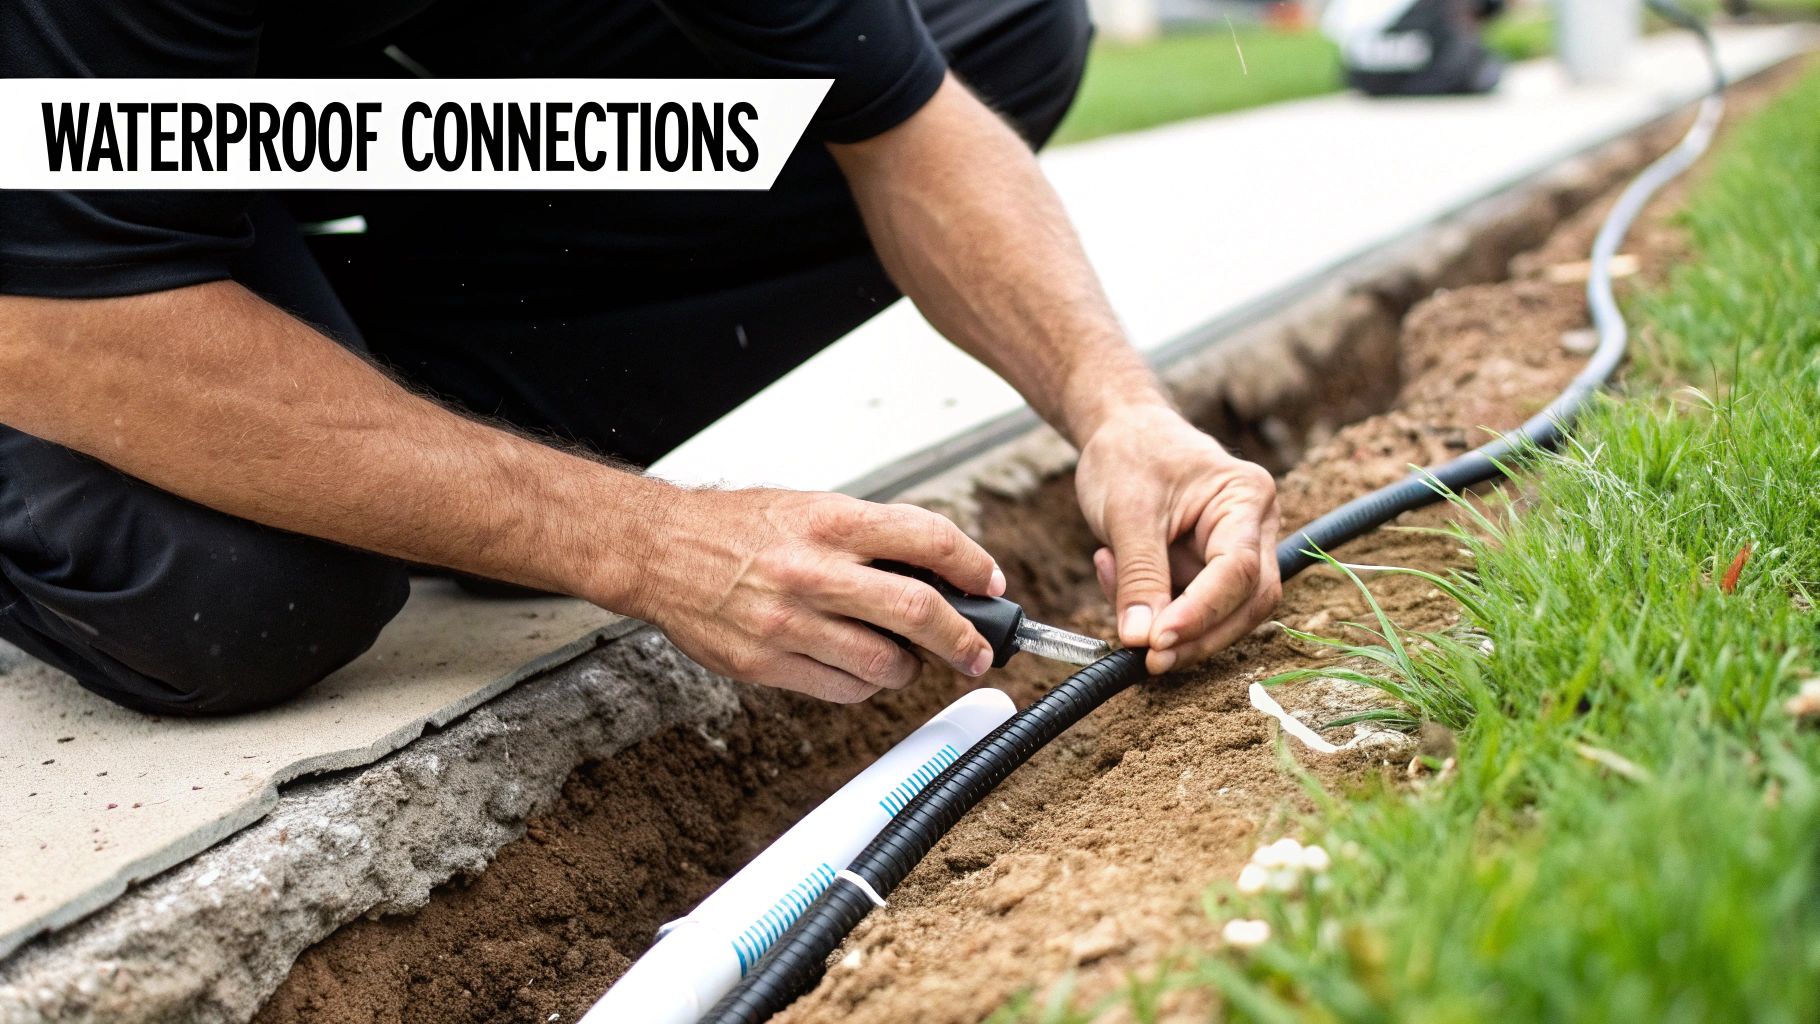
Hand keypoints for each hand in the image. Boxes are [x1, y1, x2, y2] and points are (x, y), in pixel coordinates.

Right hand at [621, 487, 1004, 702]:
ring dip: (910, 668)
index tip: (989, 582)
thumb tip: (935, 569)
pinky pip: (841, 688)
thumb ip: (869, 536)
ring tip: (907, 660)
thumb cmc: (736, 527)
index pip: (926, 539)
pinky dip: (865, 685)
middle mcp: (813, 571)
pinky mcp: (766, 663)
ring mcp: (790, 622)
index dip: (972, 564)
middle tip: (977, 650)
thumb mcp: (810, 507)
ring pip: (883, 663)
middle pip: (918, 610)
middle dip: (962, 637)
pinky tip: (860, 669)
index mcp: (831, 522)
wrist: (659, 551)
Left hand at [1074, 405, 1281, 673]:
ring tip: (1113, 582)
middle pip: (1247, 602)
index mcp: (1246, 497)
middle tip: (1147, 658)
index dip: (1202, 613)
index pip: (1238, 571)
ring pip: (1226, 615)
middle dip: (1198, 636)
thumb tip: (1141, 640)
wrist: (1120, 431)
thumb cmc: (1129, 454)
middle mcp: (1253, 528)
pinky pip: (1192, 608)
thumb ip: (1137, 576)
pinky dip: (1154, 609)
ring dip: (1173, 626)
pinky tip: (1114, 575)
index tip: (1157, 642)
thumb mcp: (1126, 511)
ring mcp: (1235, 552)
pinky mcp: (1208, 570)